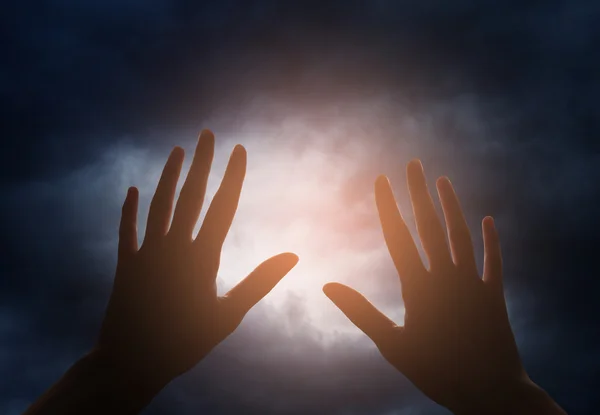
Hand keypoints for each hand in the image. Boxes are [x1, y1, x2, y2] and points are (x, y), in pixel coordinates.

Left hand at [97, 130, 297, 390]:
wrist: (132, 362)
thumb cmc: (187, 342)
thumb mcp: (229, 314)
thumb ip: (260, 281)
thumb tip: (294, 255)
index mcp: (202, 258)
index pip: (222, 207)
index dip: (232, 176)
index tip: (239, 149)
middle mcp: (173, 248)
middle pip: (190, 196)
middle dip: (201, 162)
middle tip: (207, 133)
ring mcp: (146, 253)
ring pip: (158, 205)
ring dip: (168, 175)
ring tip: (178, 150)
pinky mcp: (124, 264)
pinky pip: (126, 230)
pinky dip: (128, 208)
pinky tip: (132, 188)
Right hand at [324, 160, 564, 413]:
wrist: (490, 393)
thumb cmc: (434, 372)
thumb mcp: (391, 345)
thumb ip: (360, 311)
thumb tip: (327, 285)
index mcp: (418, 287)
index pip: (398, 237)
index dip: (388, 206)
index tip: (381, 179)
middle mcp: (447, 277)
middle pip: (430, 226)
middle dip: (419, 193)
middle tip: (414, 164)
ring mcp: (474, 284)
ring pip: (462, 236)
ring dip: (452, 206)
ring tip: (443, 181)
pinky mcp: (495, 296)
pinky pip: (495, 261)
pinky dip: (492, 241)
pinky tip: (488, 220)